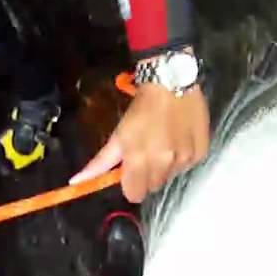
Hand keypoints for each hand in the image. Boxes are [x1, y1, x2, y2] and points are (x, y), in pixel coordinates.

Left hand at [70, 77, 209, 203]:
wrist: (172, 81)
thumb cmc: (141, 107)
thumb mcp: (119, 134)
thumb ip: (100, 162)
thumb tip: (76, 181)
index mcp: (140, 160)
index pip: (135, 194)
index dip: (131, 184)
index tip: (130, 172)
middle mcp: (165, 164)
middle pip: (153, 186)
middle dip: (147, 174)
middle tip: (147, 151)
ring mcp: (185, 159)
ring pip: (171, 177)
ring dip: (166, 166)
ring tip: (163, 142)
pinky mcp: (201, 152)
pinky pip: (188, 166)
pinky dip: (182, 158)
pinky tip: (178, 140)